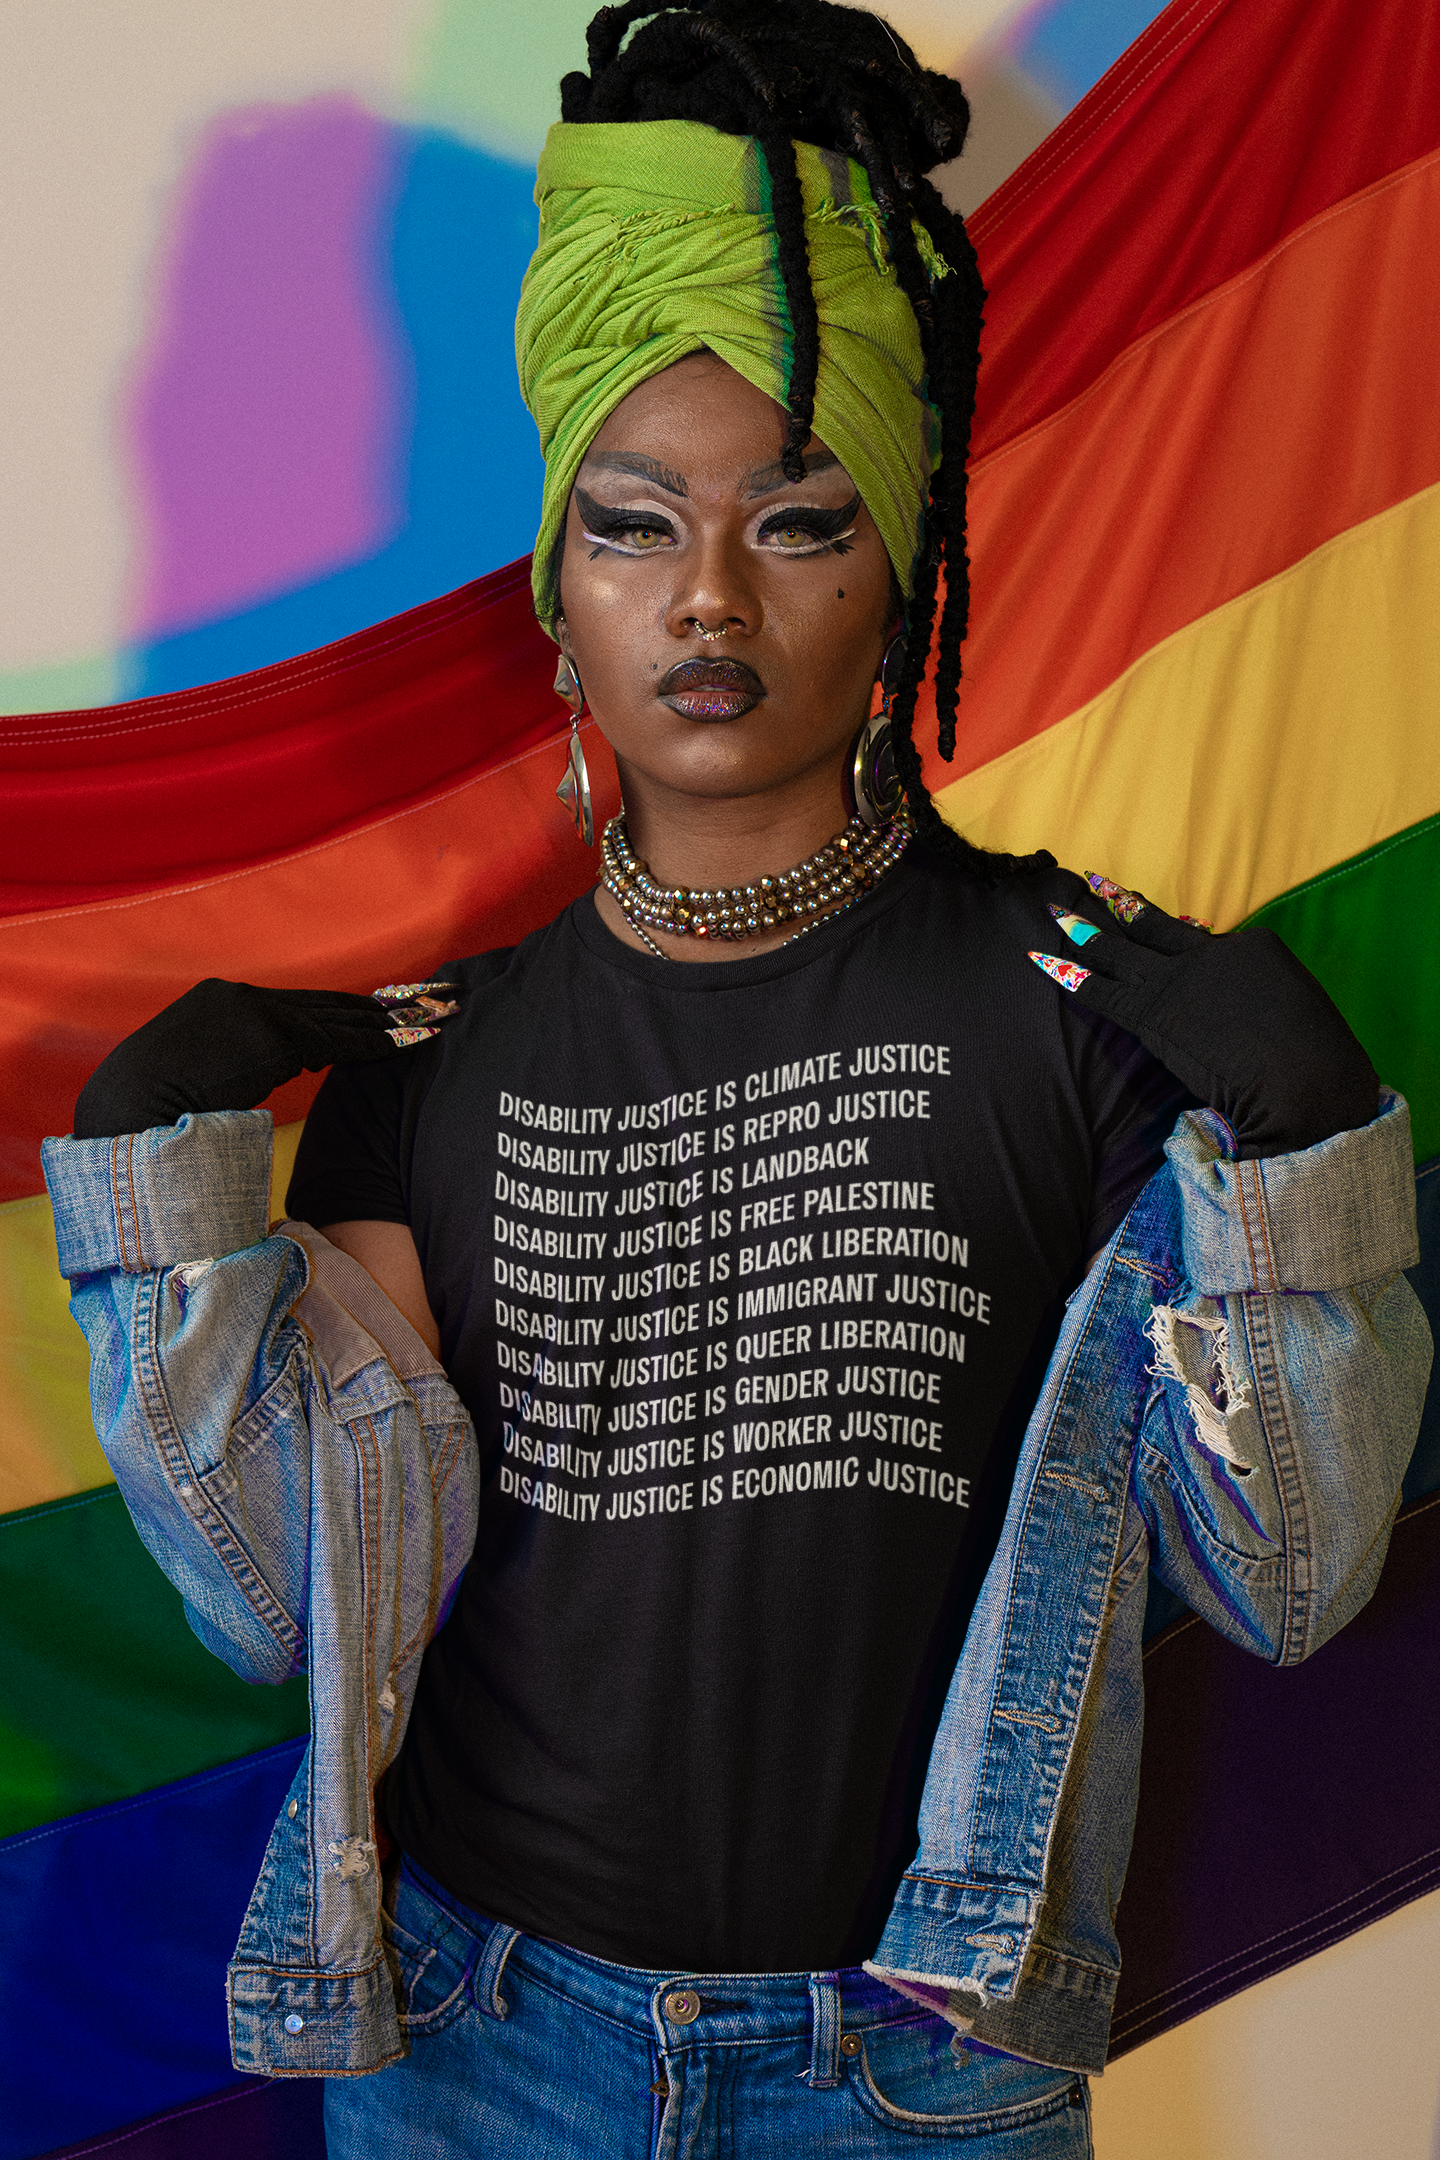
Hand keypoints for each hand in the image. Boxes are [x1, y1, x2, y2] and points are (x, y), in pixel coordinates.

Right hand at [73, 978, 458, 1140]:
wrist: (125, 1112)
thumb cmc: (147, 1112)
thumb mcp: (190, 1078)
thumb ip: (228, 1069)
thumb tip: (247, 1085)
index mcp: (220, 1004)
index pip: (297, 1007)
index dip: (344, 1010)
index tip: (383, 1009)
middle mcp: (241, 997)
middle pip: (327, 1002)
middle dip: (382, 1005)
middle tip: (431, 998)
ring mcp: (257, 1011)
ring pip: (341, 1017)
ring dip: (394, 1020)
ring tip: (439, 1017)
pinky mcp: (272, 1034)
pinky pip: (338, 1040)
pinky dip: (379, 1042)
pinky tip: (413, 1041)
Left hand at [1028, 874, 1377, 1157]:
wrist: (1305, 1080)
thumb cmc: (1318, 1063)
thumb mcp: (1300, 1016)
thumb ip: (1265, 1005)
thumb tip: (1247, 1019)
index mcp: (1252, 948)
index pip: (1203, 940)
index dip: (1177, 934)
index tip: (1158, 921)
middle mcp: (1210, 952)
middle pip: (1155, 926)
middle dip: (1120, 904)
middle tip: (1092, 883)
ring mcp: (1177, 979)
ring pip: (1119, 947)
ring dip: (1083, 927)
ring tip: (1055, 908)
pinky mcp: (1151, 1011)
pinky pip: (1099, 989)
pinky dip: (1068, 972)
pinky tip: (1041, 959)